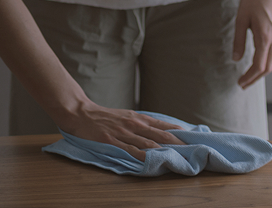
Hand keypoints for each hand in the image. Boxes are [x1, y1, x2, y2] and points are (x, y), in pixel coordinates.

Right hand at [55, 101, 184, 159]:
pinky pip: (129, 149)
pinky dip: (141, 155)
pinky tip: (150, 159)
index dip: (177, 130)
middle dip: (176, 142)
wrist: (81, 113)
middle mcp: (133, 124)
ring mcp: (123, 133)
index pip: (162, 124)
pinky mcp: (112, 141)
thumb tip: (157, 130)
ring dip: (163, 149)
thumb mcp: (125, 115)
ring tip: (177, 155)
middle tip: (190, 148)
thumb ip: (140, 123)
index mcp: (137, 118)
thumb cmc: (104, 115)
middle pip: (160, 134)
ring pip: (148, 142)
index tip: (191, 136)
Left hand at [233, 0, 271, 87]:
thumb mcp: (241, 19)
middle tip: (243, 83)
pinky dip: (268, 59)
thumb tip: (236, 59)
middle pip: (268, 67)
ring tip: (250, 74)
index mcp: (265, 37)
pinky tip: (259, 57)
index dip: (249, 78)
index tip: (240, 83)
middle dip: (255, 78)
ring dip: (262, 70)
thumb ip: (239, 41)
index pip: (259, 66)